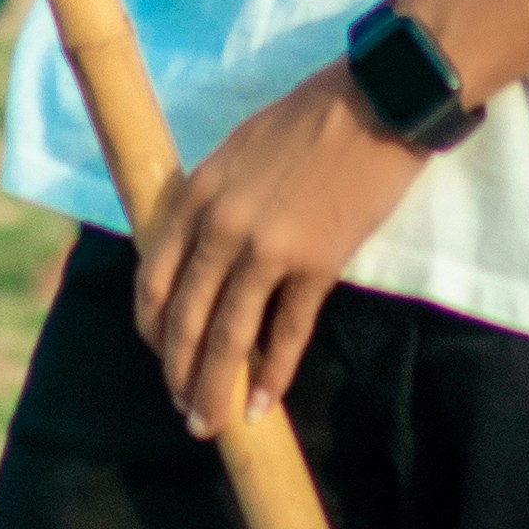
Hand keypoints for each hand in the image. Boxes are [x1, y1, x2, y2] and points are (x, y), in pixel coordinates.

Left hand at [131, 67, 421, 438]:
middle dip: (179, 371)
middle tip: (183, 409)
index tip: (159, 353)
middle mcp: (222, 227)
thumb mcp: (235, 150)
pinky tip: (263, 405)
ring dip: (215, 387)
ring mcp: (268, 250)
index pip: (155, 277)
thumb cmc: (306, 119)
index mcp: (197, 194)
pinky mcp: (316, 266)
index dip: (153, 326)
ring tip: (210, 423)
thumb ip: (211, 201)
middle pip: (187, 317)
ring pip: (229, 336)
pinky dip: (272, 376)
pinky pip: (286, 334)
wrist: (375, 105)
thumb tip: (197, 254)